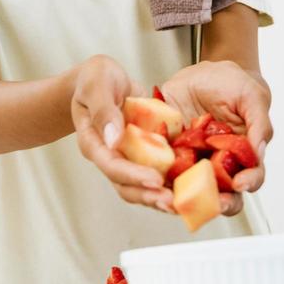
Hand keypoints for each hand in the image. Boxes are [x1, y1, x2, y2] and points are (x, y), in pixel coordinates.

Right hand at [71, 55, 173, 212]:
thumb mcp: (96, 83)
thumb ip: (103, 109)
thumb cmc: (95, 79)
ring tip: (181, 204)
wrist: (103, 79)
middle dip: (148, 195)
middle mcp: (110, 155)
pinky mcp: (144, 153)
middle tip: (171, 201)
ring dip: (160, 197)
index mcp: (94, 142)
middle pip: (126, 185)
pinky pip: (157, 171)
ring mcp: (128, 157)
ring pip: (141, 186)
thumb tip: (114, 138)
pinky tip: (189, 188)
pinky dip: (171, 182)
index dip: (133, 175)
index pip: (111, 165)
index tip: (155, 179)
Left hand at [156, 60, 272, 216]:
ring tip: (180, 197)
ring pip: (190, 189)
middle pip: (222, 194)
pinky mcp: (169, 152)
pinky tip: (157, 175)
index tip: (240, 183)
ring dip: (185, 196)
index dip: (248, 183)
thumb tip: (259, 150)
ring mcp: (192, 160)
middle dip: (218, 202)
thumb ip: (259, 122)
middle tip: (213, 201)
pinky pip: (163, 168)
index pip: (250, 177)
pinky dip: (159, 175)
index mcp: (242, 154)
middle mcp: (218, 163)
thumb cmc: (232, 84)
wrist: (202, 72)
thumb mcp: (250, 95)